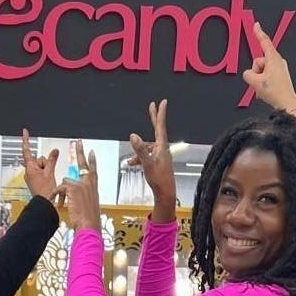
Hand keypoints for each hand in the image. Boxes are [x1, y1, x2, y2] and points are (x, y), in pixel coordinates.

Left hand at [21, 128, 59, 199]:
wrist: (44, 204)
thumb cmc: (45, 192)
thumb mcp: (50, 173)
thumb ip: (52, 160)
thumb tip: (54, 151)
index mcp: (30, 168)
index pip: (27, 150)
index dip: (26, 140)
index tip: (24, 131)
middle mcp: (28, 171)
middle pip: (39, 159)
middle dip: (45, 163)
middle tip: (48, 173)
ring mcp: (31, 176)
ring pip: (41, 166)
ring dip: (47, 170)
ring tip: (48, 179)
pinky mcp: (35, 180)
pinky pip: (41, 172)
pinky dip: (46, 174)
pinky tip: (48, 181)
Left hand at [58, 141, 100, 231]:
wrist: (89, 225)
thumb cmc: (89, 219)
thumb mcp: (90, 205)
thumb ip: (85, 196)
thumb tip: (78, 193)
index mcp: (93, 187)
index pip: (93, 170)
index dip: (91, 161)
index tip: (90, 152)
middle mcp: (89, 184)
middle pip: (84, 165)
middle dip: (81, 152)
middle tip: (78, 143)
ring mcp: (82, 185)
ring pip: (66, 181)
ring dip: (62, 192)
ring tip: (65, 203)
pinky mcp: (74, 188)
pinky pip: (61, 188)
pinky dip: (58, 196)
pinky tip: (61, 203)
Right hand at [128, 99, 175, 221]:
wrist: (166, 193)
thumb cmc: (159, 179)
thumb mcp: (147, 163)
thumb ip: (139, 149)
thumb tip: (133, 135)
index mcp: (162, 147)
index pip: (160, 126)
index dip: (160, 113)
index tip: (162, 102)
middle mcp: (162, 149)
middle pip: (156, 130)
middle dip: (152, 119)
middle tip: (152, 106)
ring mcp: (161, 155)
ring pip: (147, 147)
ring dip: (137, 152)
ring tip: (130, 162)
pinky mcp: (158, 161)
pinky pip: (146, 155)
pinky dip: (138, 158)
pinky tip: (132, 164)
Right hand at [242, 22, 295, 120]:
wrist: (287, 104)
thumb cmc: (276, 92)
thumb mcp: (255, 82)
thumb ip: (248, 74)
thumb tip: (248, 74)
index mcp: (273, 59)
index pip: (265, 42)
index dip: (259, 33)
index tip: (256, 25)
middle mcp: (278, 62)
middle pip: (259, 60)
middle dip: (256, 71)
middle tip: (259, 82)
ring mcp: (279, 69)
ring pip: (261, 70)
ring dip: (259, 79)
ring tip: (263, 88)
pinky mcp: (279, 76)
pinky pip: (265, 75)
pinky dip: (263, 82)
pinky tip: (266, 90)